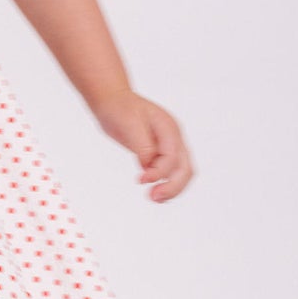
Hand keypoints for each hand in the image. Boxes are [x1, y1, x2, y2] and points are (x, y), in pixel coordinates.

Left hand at [90, 88, 193, 202]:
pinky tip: (154, 191)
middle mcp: (173, 137)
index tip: (141, 180)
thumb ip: (142, 146)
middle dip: (173, 187)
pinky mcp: (160, 151)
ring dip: (171, 188)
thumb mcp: (129, 125)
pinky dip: (165, 183)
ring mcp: (168, 145)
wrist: (112, 100)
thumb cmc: (119, 108)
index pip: (173, 157)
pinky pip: (169, 171)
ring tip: (154, 198)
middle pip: (185, 168)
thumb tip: (148, 165)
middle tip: (154, 198)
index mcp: (168, 128)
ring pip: (181, 173)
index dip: (160, 172)